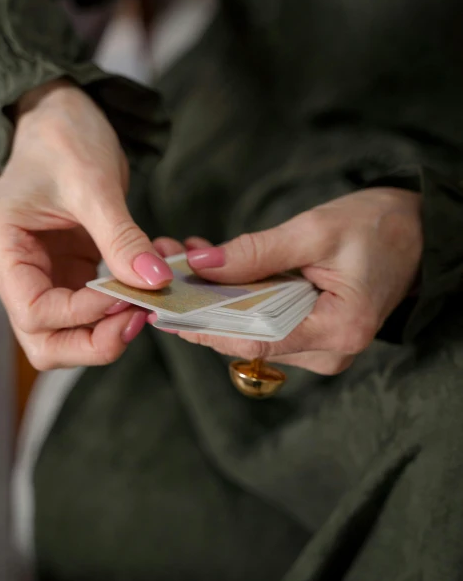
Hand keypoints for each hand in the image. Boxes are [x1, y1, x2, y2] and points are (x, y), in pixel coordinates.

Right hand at [0, 79, 172, 369]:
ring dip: (105, 331)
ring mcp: (39, 271)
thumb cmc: (65, 135)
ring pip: (64, 332)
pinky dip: (116, 308)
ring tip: (145, 307)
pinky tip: (145, 292)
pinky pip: (88, 307)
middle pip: (43, 338)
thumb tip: (155, 283)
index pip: (34, 311)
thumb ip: (123, 239)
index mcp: (0, 244)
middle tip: (138, 319)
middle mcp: (13, 267)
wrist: (64, 113)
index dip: (84, 315)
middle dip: (91, 341)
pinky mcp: (66, 268)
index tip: (128, 298)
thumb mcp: (94, 185)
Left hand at [178, 189, 422, 374]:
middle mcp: (328, 352)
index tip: (165, 308)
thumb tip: (201, 266)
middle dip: (204, 304)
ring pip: (252, 330)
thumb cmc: (377, 228)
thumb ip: (256, 252)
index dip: (205, 326)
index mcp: (338, 330)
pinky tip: (217, 266)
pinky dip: (240, 296)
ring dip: (218, 296)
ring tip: (188, 256)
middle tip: (169, 267)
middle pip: (248, 338)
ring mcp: (321, 349)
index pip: (256, 340)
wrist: (415, 233)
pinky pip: (266, 321)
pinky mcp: (314, 336)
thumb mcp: (314, 231)